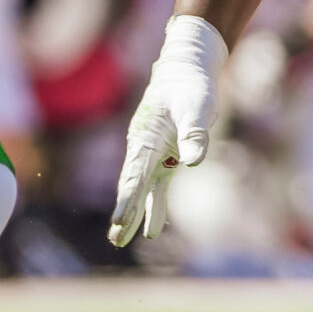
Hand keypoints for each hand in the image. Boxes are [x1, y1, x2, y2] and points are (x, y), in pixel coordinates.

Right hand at [109, 16, 226, 246]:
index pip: (135, 173)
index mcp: (145, 136)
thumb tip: (193, 162)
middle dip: (124, 213)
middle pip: (132, 185)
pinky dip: (153, 204)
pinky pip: (157, 185)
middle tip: (115, 239)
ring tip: (120, 241)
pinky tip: (151, 228)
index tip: (120, 221)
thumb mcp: (197, 106)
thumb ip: (194, 133)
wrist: (187, 70)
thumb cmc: (191, 86)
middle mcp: (143, 147)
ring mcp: (152, 153)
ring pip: (141, 188)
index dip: (129, 199)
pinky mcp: (165, 156)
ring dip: (134, 213)